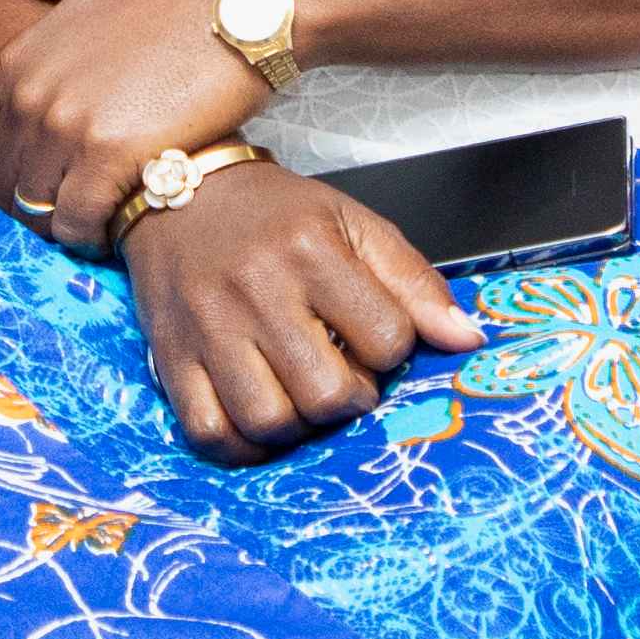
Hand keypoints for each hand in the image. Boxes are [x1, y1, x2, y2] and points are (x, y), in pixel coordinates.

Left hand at [0, 0, 266, 252]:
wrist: (245, 2)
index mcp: (16, 61)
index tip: (38, 170)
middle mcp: (30, 96)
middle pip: (0, 188)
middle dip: (33, 201)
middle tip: (77, 200)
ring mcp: (67, 127)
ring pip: (35, 211)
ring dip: (64, 223)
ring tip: (101, 213)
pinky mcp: (112, 155)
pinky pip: (78, 222)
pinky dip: (95, 233)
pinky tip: (123, 217)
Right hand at [118, 163, 482, 463]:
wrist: (180, 194)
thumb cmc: (276, 215)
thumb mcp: (354, 225)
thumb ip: (414, 283)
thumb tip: (467, 340)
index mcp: (312, 251)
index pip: (386, 340)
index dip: (391, 352)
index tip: (371, 339)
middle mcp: (258, 290)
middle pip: (327, 394)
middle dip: (349, 401)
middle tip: (341, 379)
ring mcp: (210, 328)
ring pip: (270, 421)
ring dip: (298, 426)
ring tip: (299, 397)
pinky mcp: (172, 357)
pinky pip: (210, 432)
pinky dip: (241, 444)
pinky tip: (257, 421)